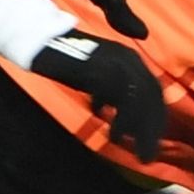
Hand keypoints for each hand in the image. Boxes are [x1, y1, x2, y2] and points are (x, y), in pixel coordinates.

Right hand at [26, 29, 165, 162]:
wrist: (39, 40)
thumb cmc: (62, 57)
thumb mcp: (91, 73)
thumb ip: (107, 87)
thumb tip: (110, 108)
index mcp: (128, 56)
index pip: (153, 90)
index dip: (154, 117)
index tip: (149, 139)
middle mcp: (127, 57)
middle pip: (151, 96)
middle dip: (152, 127)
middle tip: (147, 153)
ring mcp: (115, 62)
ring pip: (141, 100)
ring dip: (141, 130)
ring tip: (136, 151)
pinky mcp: (102, 69)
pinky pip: (122, 100)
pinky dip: (123, 122)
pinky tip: (113, 135)